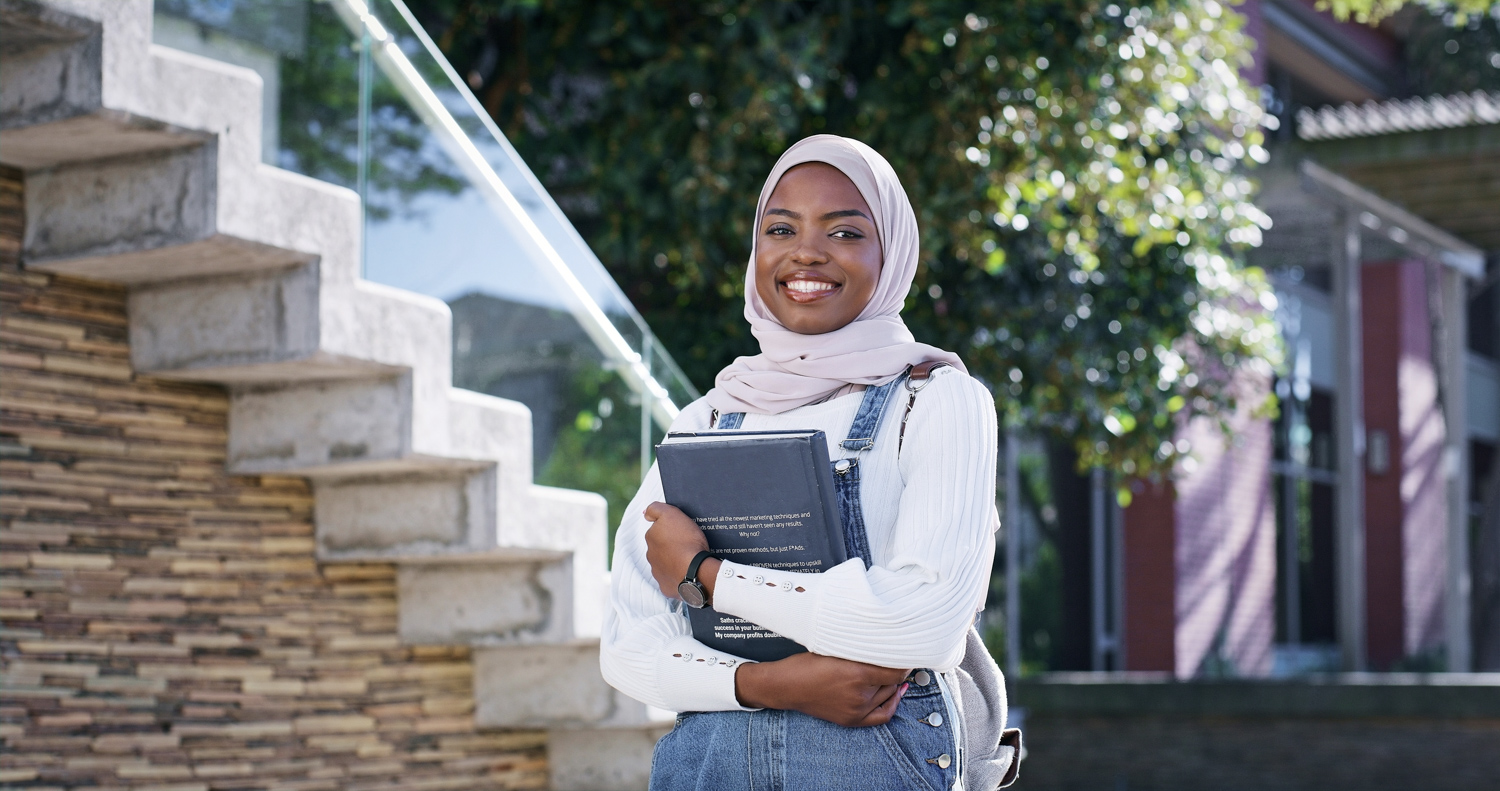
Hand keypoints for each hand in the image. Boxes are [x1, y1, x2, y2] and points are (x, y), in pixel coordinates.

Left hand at [643, 502, 714, 598]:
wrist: (696, 570)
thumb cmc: (686, 541)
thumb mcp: (671, 514)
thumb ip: (655, 509)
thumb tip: (645, 513)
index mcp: (651, 538)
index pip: (658, 531)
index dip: (670, 530)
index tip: (681, 531)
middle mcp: (650, 556)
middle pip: (660, 549)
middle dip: (670, 547)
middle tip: (687, 545)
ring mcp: (657, 573)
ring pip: (665, 565)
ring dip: (673, 562)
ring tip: (689, 560)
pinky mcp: (666, 587)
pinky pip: (671, 580)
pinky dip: (678, 577)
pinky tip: (688, 573)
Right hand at [734, 652, 910, 727]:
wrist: (786, 686)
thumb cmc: (806, 664)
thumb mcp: (835, 649)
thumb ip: (861, 650)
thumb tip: (884, 647)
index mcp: (858, 674)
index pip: (895, 671)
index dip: (904, 661)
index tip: (908, 651)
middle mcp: (860, 695)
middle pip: (893, 682)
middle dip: (897, 669)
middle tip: (899, 657)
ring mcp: (857, 710)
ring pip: (888, 696)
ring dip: (893, 683)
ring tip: (894, 670)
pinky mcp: (852, 720)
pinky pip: (882, 715)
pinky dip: (892, 703)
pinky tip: (896, 692)